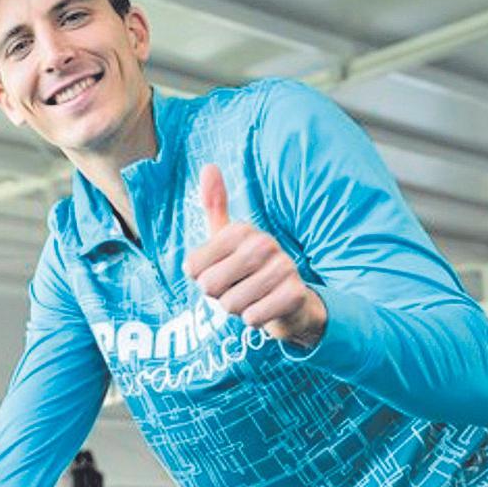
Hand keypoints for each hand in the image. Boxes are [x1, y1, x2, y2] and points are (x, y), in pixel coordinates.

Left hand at [183, 164, 326, 347]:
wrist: (291, 301)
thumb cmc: (249, 270)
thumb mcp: (228, 239)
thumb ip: (214, 206)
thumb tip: (209, 166)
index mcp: (240, 231)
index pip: (192, 269)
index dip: (201, 280)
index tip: (222, 273)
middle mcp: (263, 244)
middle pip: (210, 287)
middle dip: (219, 297)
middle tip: (237, 289)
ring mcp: (283, 268)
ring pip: (231, 305)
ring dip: (237, 310)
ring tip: (252, 298)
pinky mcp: (295, 293)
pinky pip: (253, 317)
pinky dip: (255, 320)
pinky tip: (266, 308)